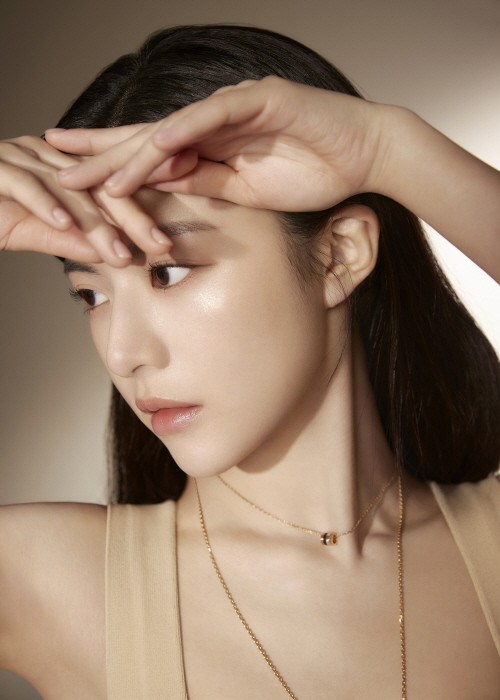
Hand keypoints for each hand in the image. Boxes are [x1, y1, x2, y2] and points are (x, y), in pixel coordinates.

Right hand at [0, 136, 172, 263]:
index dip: (139, 216)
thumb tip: (110, 254)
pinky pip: (24, 184)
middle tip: (159, 245)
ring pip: (67, 189)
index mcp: (61, 167)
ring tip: (119, 252)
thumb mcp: (36, 231)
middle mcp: (46, 156)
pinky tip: (65, 224)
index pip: (108, 190)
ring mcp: (20, 156)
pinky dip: (45, 204)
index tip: (164, 244)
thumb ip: (71, 238)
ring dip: (95, 223)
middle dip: (132, 217)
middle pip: (97, 186)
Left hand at [46, 77, 388, 210]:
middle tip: (59, 165)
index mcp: (210, 146)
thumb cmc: (311, 174)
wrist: (364, 156)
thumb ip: (203, 183)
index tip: (76, 182)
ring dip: (135, 149)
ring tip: (96, 170)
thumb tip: (158, 187)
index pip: (152, 156)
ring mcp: (236, 107)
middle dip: (103, 155)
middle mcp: (214, 122)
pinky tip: (156, 144)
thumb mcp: (244, 192)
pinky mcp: (262, 100)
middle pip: (149, 138)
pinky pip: (216, 115)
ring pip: (175, 127)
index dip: (112, 167)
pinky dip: (187, 129)